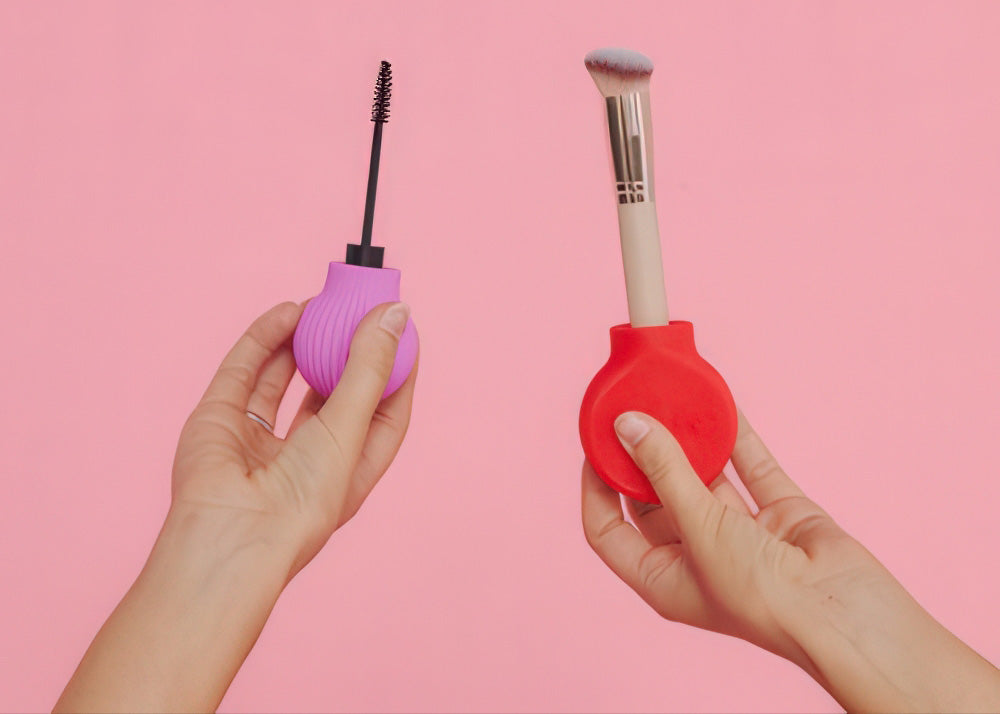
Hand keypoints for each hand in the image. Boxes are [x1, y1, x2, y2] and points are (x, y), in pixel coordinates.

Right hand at [171, 300, 417, 575]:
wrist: (231, 537)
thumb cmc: (303, 501)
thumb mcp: (350, 428)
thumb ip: (369, 368)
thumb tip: (397, 313)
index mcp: (348, 468)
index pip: (382, 411)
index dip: (394, 371)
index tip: (402, 328)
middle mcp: (305, 454)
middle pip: (332, 390)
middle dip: (346, 348)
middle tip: (359, 304)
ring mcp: (260, 438)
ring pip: (286, 376)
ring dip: (305, 339)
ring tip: (324, 301)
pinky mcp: (220, 421)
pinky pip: (246, 370)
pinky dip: (266, 339)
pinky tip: (289, 312)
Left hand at [582, 410, 999, 712]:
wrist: (845, 615)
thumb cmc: (762, 595)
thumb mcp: (700, 529)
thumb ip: (666, 471)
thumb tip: (627, 423)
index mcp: (662, 579)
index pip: (609, 530)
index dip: (596, 489)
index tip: (593, 443)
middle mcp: (696, 557)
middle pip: (655, 497)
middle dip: (643, 454)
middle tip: (631, 407)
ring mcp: (739, 534)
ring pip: (704, 477)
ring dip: (689, 440)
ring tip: (670, 396)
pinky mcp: (779, 514)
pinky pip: (750, 466)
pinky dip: (737, 436)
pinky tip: (720, 400)